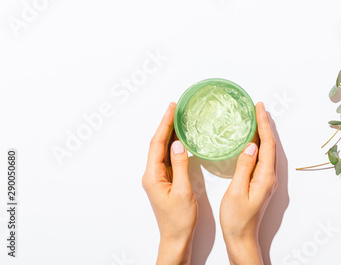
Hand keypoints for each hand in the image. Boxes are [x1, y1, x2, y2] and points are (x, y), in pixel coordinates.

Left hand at [142, 102, 197, 264]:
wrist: (176, 237)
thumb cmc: (179, 219)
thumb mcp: (184, 191)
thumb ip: (180, 166)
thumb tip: (177, 144)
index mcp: (153, 176)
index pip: (158, 144)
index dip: (164, 125)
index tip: (172, 109)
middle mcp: (152, 175)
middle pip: (158, 144)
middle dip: (166, 125)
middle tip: (175, 108)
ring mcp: (158, 178)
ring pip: (162, 150)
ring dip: (169, 134)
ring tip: (178, 118)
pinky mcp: (165, 181)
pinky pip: (168, 158)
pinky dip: (173, 146)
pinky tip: (180, 139)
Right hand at [220, 102, 277, 264]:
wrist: (241, 238)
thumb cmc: (237, 219)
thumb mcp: (236, 192)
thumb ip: (244, 168)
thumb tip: (251, 146)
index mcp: (265, 177)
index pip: (267, 144)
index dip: (263, 124)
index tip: (258, 108)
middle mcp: (270, 177)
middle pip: (271, 145)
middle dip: (265, 124)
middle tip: (257, 107)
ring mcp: (266, 180)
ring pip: (268, 151)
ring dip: (263, 133)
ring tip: (256, 118)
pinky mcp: (261, 183)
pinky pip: (263, 158)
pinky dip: (259, 144)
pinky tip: (252, 141)